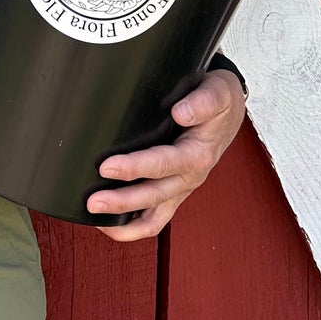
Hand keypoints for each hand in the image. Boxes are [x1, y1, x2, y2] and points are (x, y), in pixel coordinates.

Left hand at [86, 68, 246, 241]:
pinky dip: (130, 227)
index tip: (107, 166)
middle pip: (154, 197)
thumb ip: (204, 102)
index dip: (134, 168)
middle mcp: (189, 178)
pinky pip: (152, 220)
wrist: (228, 112)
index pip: (163, 164)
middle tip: (92, 201)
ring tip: (93, 218)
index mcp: (197, 154)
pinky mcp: (172, 194)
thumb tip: (181, 113)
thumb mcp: (219, 93)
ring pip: (153, 219)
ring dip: (123, 222)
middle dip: (121, 202)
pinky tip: (106, 223)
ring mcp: (180, 189)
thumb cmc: (219, 101)